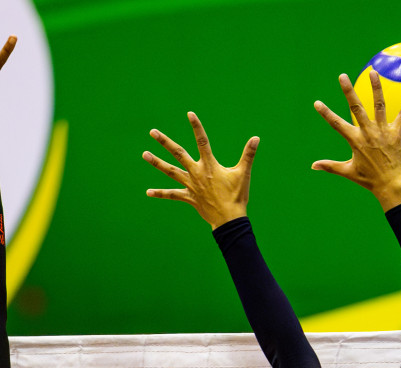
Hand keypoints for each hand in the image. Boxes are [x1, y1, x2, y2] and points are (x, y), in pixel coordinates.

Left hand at [143, 113, 258, 228]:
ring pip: (170, 171)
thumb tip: (256, 138)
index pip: (202, 141)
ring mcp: (191, 185)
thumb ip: (248, 155)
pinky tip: (148, 192)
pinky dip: (160, 193)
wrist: (229, 220)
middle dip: (165, 142)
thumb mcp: (243, 174)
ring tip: (144, 154)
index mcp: (210, 165)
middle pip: (178, 154)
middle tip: (152, 132)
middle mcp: (197, 172)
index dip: (196, 127)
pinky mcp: (189, 197)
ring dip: (157, 162)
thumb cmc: (237, 196)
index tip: (189, 114)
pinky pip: (172, 195)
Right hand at [311, 70, 400, 210]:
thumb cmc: (370, 180)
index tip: (317, 103)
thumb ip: (330, 166)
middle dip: (348, 91)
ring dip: (376, 88)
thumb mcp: (348, 171)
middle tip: (342, 76)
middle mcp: (368, 133)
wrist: (392, 186)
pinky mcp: (397, 133)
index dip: (326, 113)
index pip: (336, 124)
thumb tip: (313, 166)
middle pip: (356, 108)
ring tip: (373, 72)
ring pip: (379, 105)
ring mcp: (383, 131)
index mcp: (355, 140)